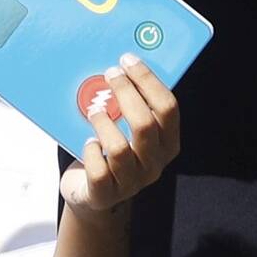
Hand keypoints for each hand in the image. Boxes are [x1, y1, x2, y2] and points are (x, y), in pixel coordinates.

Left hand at [58, 60, 183, 214]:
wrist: (90, 193)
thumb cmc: (110, 152)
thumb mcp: (128, 130)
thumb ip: (132, 105)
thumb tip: (121, 66)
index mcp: (168, 144)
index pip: (168, 108)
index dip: (148, 81)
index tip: (128, 61)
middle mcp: (154, 164)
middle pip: (145, 124)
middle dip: (126, 93)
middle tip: (110, 75)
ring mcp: (131, 183)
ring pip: (120, 149)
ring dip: (103, 123)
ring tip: (93, 111)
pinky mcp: (105, 195)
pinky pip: (99, 172)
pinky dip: (91, 153)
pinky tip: (88, 144)